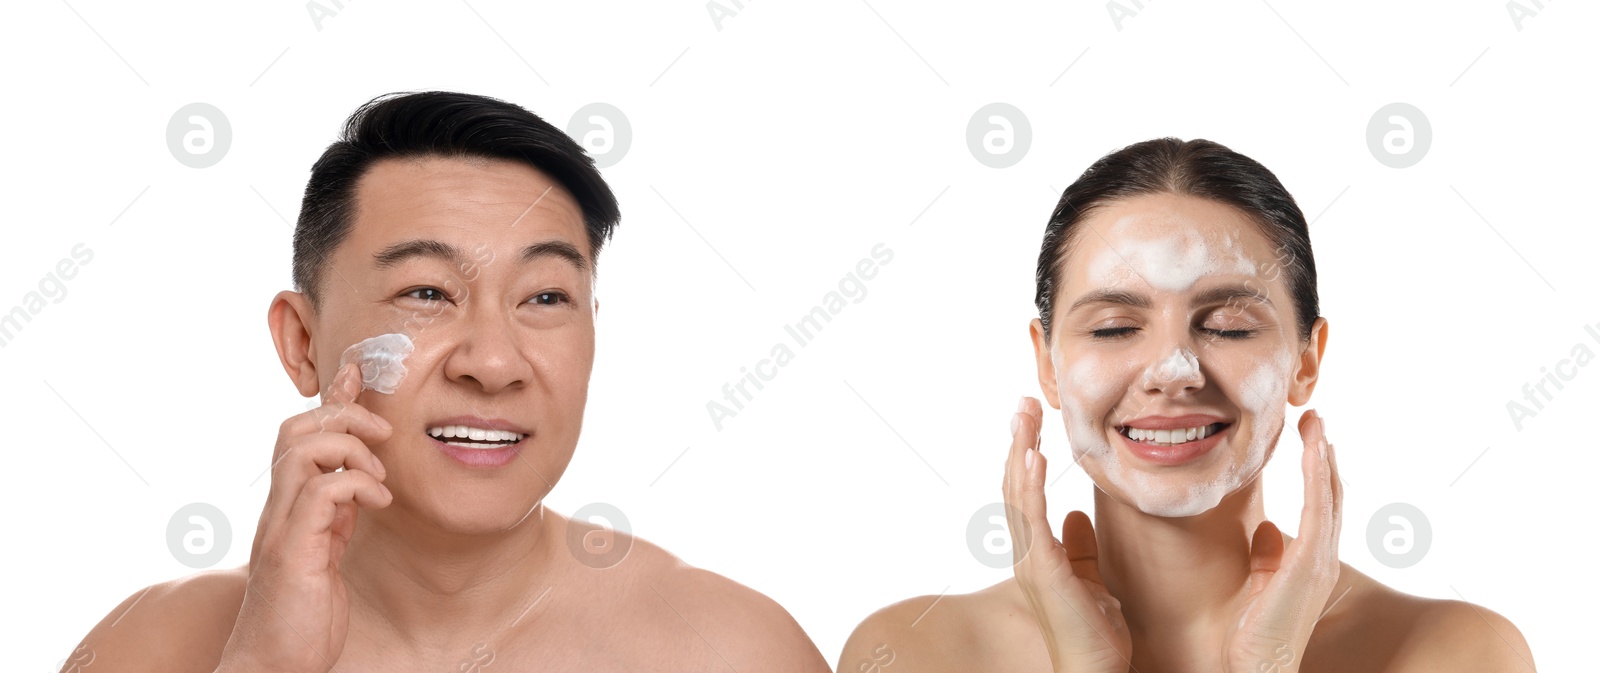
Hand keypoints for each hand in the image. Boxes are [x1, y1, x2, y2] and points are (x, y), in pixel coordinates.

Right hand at [216, 363, 394, 672]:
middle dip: (342, 414)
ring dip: (351, 448)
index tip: (357, 373)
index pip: (300, 435)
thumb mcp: (328, 551)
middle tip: (383, 434)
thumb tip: (359, 483)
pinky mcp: (292, 551)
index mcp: (288, 506)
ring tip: (382, 476)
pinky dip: (358, 485)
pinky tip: (381, 503)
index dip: (330, 400)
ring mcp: (280, 527)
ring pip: (301, 448)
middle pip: (293, 427)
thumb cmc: (302, 615)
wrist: (276, 665)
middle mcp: (277, 509)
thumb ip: (336, 515)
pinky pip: (322, 491)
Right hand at [1004, 396, 1132, 672]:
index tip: (1030, 421)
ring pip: (1018, 495)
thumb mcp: (1091, 581)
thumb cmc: (1095, 635)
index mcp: (1038, 552)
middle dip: (1018, 442)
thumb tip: (1075, 516)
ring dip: (1020, 452)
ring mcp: (1031, 559)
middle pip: (1015, 485)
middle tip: (1022, 403)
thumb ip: (1080, 548)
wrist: (1095, 671)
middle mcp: (1027, 552)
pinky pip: (1033, 519)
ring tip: (1023, 417)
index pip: (1026, 494)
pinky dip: (1032, 485)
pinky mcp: (1043, 569)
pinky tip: (1036, 457)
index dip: (1025, 456)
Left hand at [1222, 409, 1342, 671]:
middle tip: (1315, 418)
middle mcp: (1323, 556)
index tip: (1310, 437)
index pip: (1320, 504)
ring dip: (1322, 456)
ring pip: (1327, 495)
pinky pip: (1317, 511)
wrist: (1259, 664)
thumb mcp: (1262, 582)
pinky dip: (1317, 477)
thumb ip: (1267, 555)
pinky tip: (1313, 451)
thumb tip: (1266, 529)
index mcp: (1312, 558)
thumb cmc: (1257, 630)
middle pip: (1329, 493)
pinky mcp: (1309, 564)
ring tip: (1315, 424)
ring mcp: (1320, 559)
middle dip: (1323, 454)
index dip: (1317, 469)